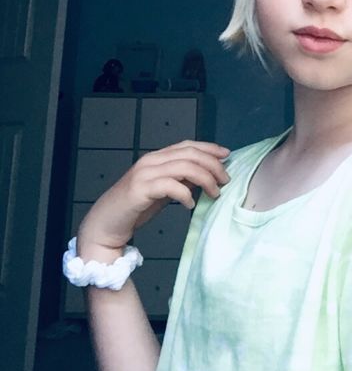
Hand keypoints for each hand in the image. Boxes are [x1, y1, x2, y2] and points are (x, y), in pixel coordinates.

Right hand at [77, 140, 230, 256]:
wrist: (105, 225)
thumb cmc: (134, 208)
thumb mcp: (162, 191)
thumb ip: (179, 181)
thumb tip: (203, 177)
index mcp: (156, 157)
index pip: (187, 145)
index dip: (209, 147)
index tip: (227, 155)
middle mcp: (150, 161)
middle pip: (189, 154)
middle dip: (212, 165)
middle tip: (225, 180)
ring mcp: (144, 174)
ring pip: (183, 167)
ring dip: (204, 179)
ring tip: (214, 193)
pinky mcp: (140, 190)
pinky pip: (170, 186)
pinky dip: (185, 194)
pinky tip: (190, 204)